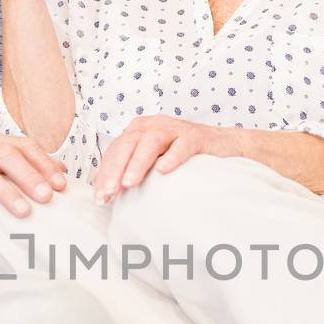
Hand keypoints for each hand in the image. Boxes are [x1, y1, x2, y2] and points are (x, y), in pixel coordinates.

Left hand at [94, 116, 216, 203]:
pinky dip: (172, 157)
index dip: (105, 173)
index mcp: (138, 130)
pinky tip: (163, 170)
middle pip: (128, 145)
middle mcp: (154, 126)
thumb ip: (130, 169)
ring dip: (137, 163)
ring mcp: (175, 129)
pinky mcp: (196, 136)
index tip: (100, 198)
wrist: (223, 146)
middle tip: (108, 193)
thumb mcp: (152, 160)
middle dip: (115, 170)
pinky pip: (182, 145)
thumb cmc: (183, 156)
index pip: (116, 151)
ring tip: (129, 183)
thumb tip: (102, 190)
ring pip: (151, 142)